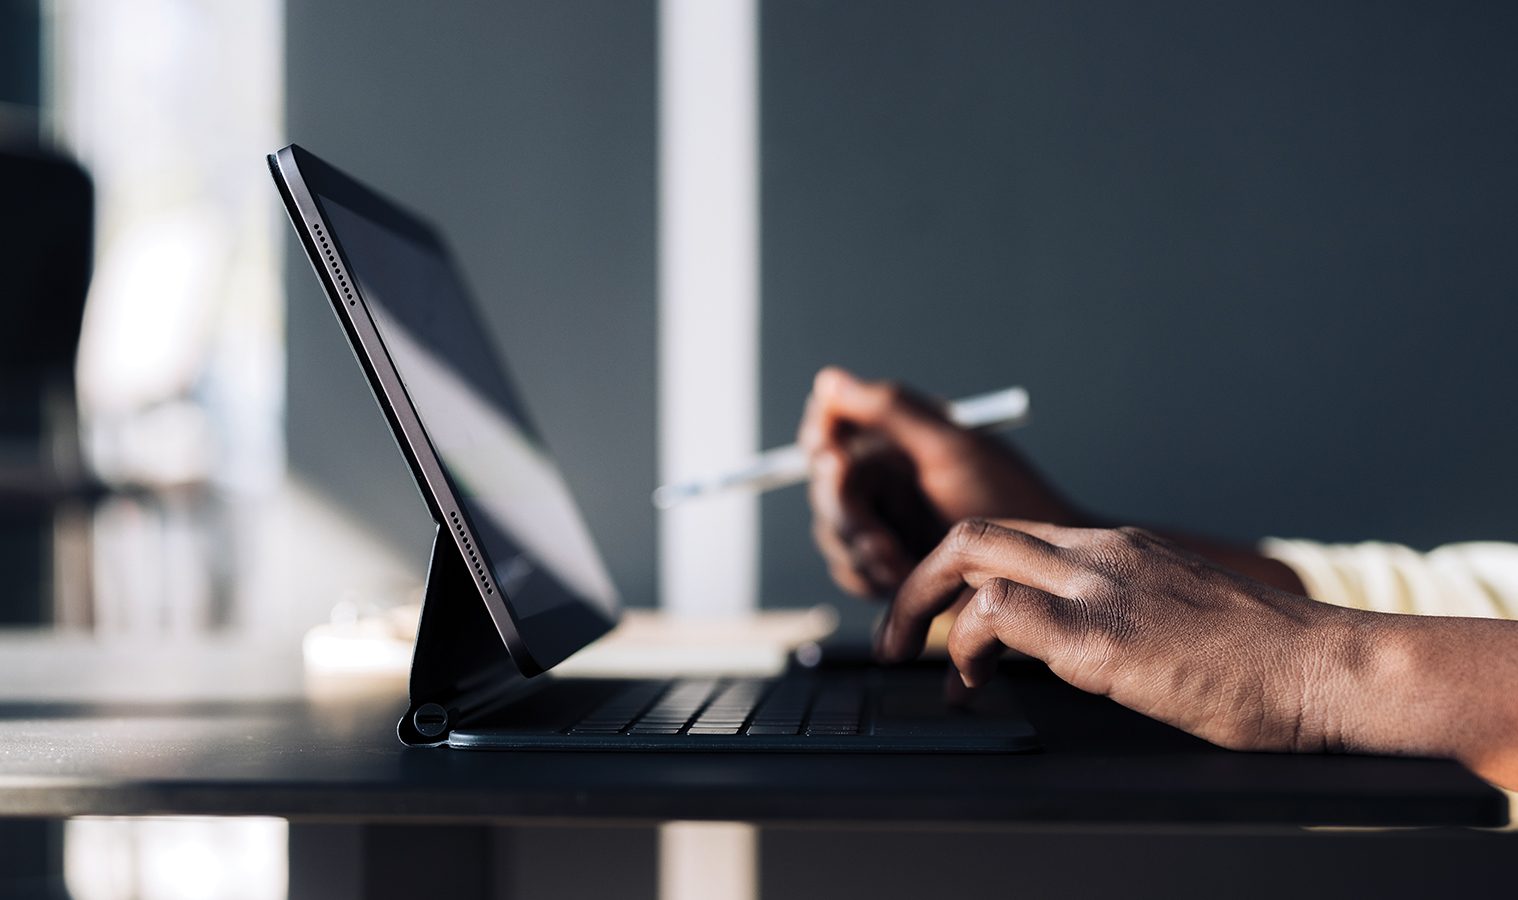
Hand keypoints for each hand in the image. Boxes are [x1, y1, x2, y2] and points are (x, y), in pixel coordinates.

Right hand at [798, 367, 1079, 596]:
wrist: (1041, 572)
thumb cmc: (1014, 502)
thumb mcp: (953, 448)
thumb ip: (889, 410)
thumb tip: (830, 382)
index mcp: (899, 440)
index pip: (831, 431)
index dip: (823, 447)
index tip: (836, 462)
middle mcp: (886, 478)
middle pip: (826, 488)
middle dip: (846, 514)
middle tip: (877, 533)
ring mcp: (885, 523)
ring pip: (832, 533)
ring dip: (859, 551)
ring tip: (899, 560)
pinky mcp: (888, 566)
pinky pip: (849, 571)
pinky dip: (867, 577)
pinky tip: (902, 577)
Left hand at [877, 518, 1517, 784]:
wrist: (1326, 668)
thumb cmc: (1266, 658)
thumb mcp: (1176, 616)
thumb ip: (1119, 613)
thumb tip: (1071, 646)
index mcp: (1117, 548)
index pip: (1012, 536)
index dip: (959, 574)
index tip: (939, 618)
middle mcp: (1100, 553)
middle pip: (973, 534)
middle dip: (916, 582)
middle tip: (894, 638)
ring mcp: (1098, 587)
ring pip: (973, 557)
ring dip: (925, 613)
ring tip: (921, 668)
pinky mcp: (1102, 636)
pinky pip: (1000, 614)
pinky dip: (966, 645)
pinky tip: (972, 685)